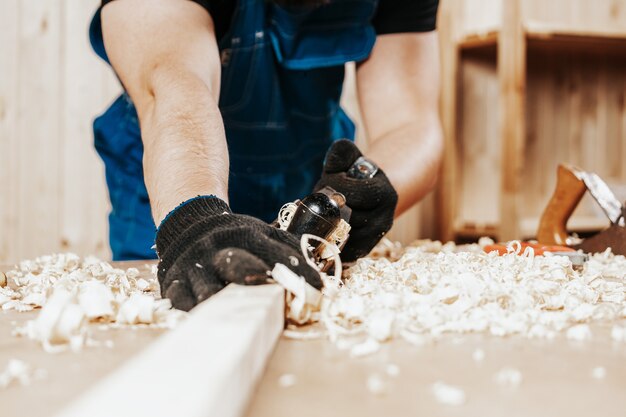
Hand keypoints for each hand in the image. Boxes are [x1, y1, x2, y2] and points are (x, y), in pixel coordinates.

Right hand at [155, 196, 321, 310]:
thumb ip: (287, 249)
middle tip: (269, 293)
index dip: (298, 270)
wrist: (188, 225)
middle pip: (236, 263)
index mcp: (246, 235)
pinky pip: (180, 299)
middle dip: (251, 276)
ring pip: (207, 287)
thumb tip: (316, 275)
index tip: (318, 287)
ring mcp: (195, 265)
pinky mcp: (175, 281)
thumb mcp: (261, 233)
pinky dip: (192, 313)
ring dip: (222, 303)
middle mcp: (219, 248)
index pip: (276, 252)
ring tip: (236, 320)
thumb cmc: (234, 237)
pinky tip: (204, 323)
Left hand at [314, 140, 397, 261]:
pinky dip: (329, 239)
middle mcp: (385, 220)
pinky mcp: (363, 250)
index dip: (334, 184)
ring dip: (326, 221)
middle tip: (324, 196)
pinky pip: (341, 249)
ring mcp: (374, 238)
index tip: (330, 178)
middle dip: (328, 204)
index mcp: (385, 195)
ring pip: (341, 234)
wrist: (370, 196)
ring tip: (326, 208)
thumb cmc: (355, 175)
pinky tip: (323, 226)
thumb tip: (335, 157)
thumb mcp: (351, 159)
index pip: (352, 193)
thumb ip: (342, 153)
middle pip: (345, 216)